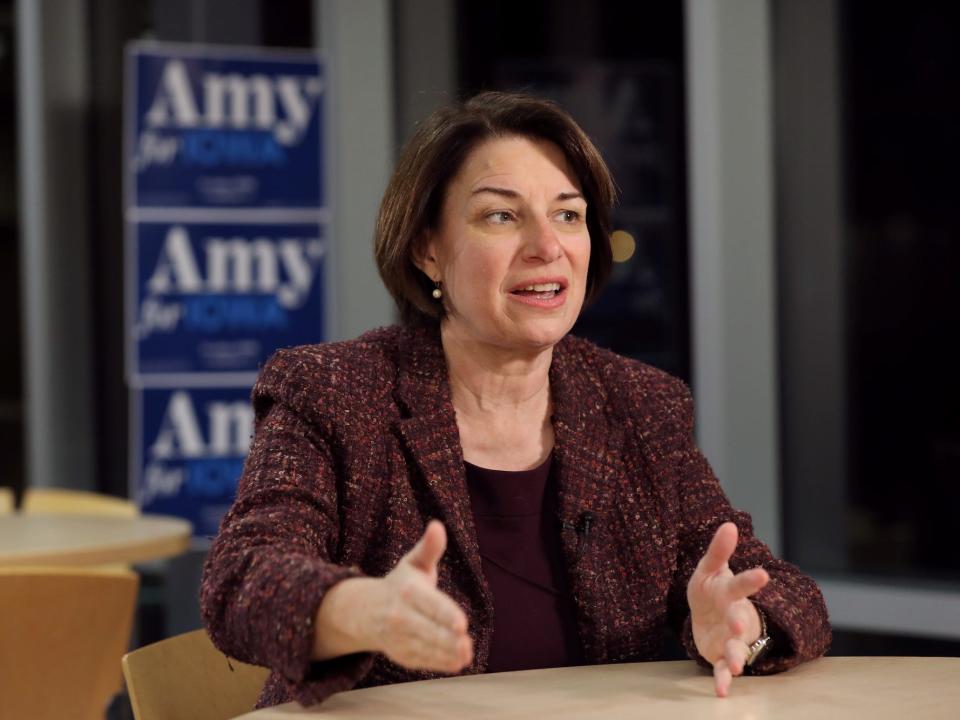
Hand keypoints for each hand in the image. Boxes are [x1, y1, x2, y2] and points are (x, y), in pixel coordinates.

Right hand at [313, 520, 472, 672]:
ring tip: (466, 655)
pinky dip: (438, 663)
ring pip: (425, 648)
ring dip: (446, 653)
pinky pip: (421, 661)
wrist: (367, 611)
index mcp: (407, 591)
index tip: (462, 624)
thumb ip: (429, 548)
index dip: (446, 615)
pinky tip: (457, 663)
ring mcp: (399, 638)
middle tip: (467, 643)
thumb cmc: (401, 584)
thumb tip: (437, 525)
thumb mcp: (414, 563)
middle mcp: (400, 616)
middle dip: (447, 639)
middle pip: (427, 630)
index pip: (430, 605)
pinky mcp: (402, 654)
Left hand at [687, 522, 768, 697]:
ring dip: (736, 656)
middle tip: (738, 624)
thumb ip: (719, 550)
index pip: (739, 584)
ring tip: (737, 665)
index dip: (750, 580)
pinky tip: (721, 691)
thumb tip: (729, 524)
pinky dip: (723, 680)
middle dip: (739, 623)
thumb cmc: (712, 589)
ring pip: (736, 649)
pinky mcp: (720, 656)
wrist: (711, 614)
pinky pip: (721, 669)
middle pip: (738, 620)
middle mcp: (735, 616)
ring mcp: (730, 638)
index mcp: (730, 592)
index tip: (763, 574)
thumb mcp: (709, 568)